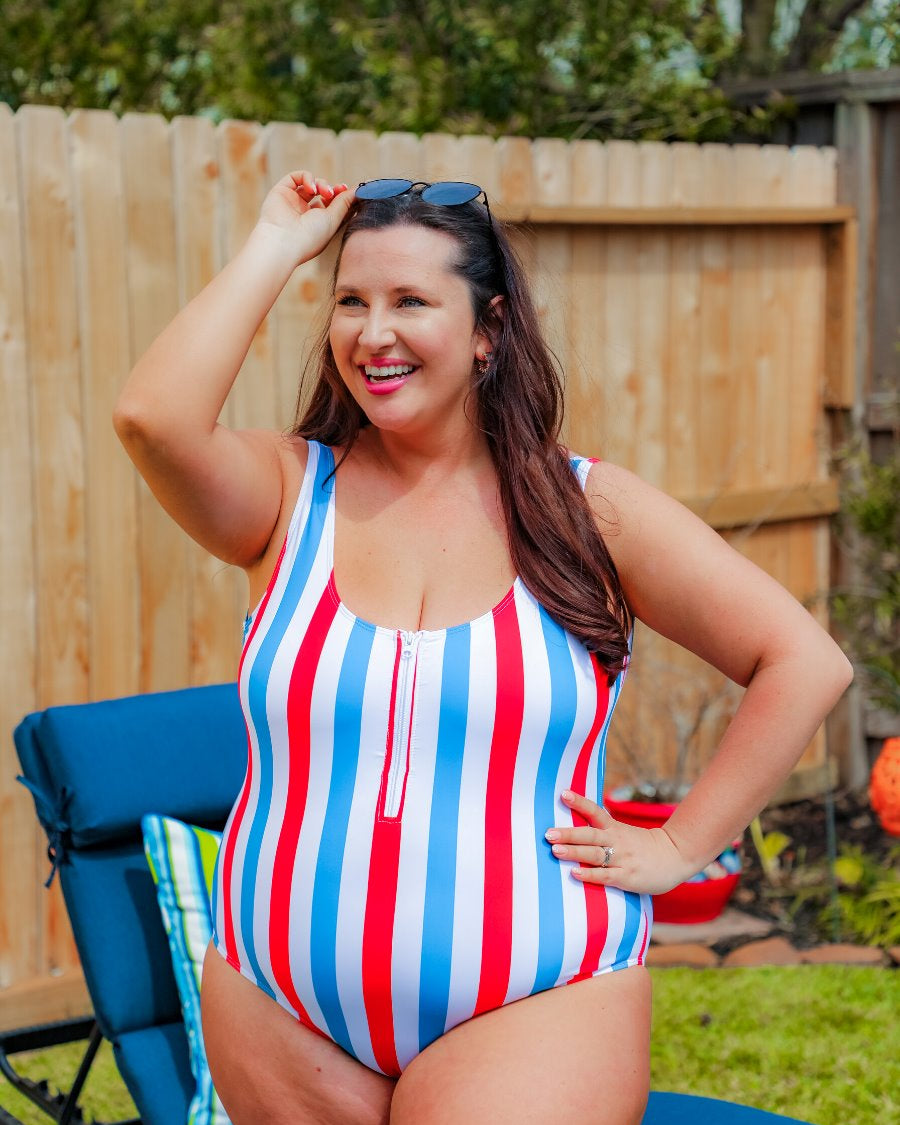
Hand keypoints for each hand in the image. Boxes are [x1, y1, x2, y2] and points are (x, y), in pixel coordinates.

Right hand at [256, 170, 354, 263]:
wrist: (282, 241)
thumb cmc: (310, 236)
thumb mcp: (333, 219)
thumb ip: (345, 203)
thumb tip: (358, 190)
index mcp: (319, 226)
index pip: (334, 206)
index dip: (343, 197)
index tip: (351, 192)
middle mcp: (305, 215)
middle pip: (324, 194)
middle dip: (333, 190)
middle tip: (335, 192)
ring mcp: (293, 203)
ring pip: (312, 184)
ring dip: (322, 184)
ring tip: (323, 192)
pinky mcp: (281, 192)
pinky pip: (296, 177)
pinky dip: (307, 177)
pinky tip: (311, 188)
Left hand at [545, 790, 695, 895]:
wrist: (675, 857)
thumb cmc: (644, 846)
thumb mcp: (624, 832)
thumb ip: (603, 829)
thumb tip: (577, 821)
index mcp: (615, 828)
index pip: (595, 811)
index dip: (579, 803)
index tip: (563, 794)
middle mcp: (617, 841)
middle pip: (589, 834)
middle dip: (568, 834)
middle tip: (548, 833)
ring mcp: (621, 859)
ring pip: (594, 854)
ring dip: (574, 852)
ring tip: (555, 850)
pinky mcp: (626, 877)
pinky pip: (605, 876)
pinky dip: (589, 875)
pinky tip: (575, 874)